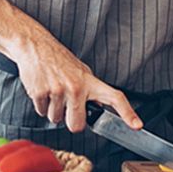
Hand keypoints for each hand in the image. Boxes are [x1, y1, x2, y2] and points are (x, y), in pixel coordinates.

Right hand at [9, 33, 141, 133]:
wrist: (35, 46)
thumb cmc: (58, 59)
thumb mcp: (81, 70)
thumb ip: (91, 89)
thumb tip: (101, 105)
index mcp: (90, 81)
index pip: (115, 97)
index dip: (128, 113)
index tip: (137, 125)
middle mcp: (76, 87)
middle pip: (77, 125)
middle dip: (71, 120)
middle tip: (67, 105)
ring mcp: (58, 90)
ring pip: (56, 120)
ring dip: (53, 110)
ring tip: (53, 90)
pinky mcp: (40, 93)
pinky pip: (41, 113)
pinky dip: (41, 105)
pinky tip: (43, 89)